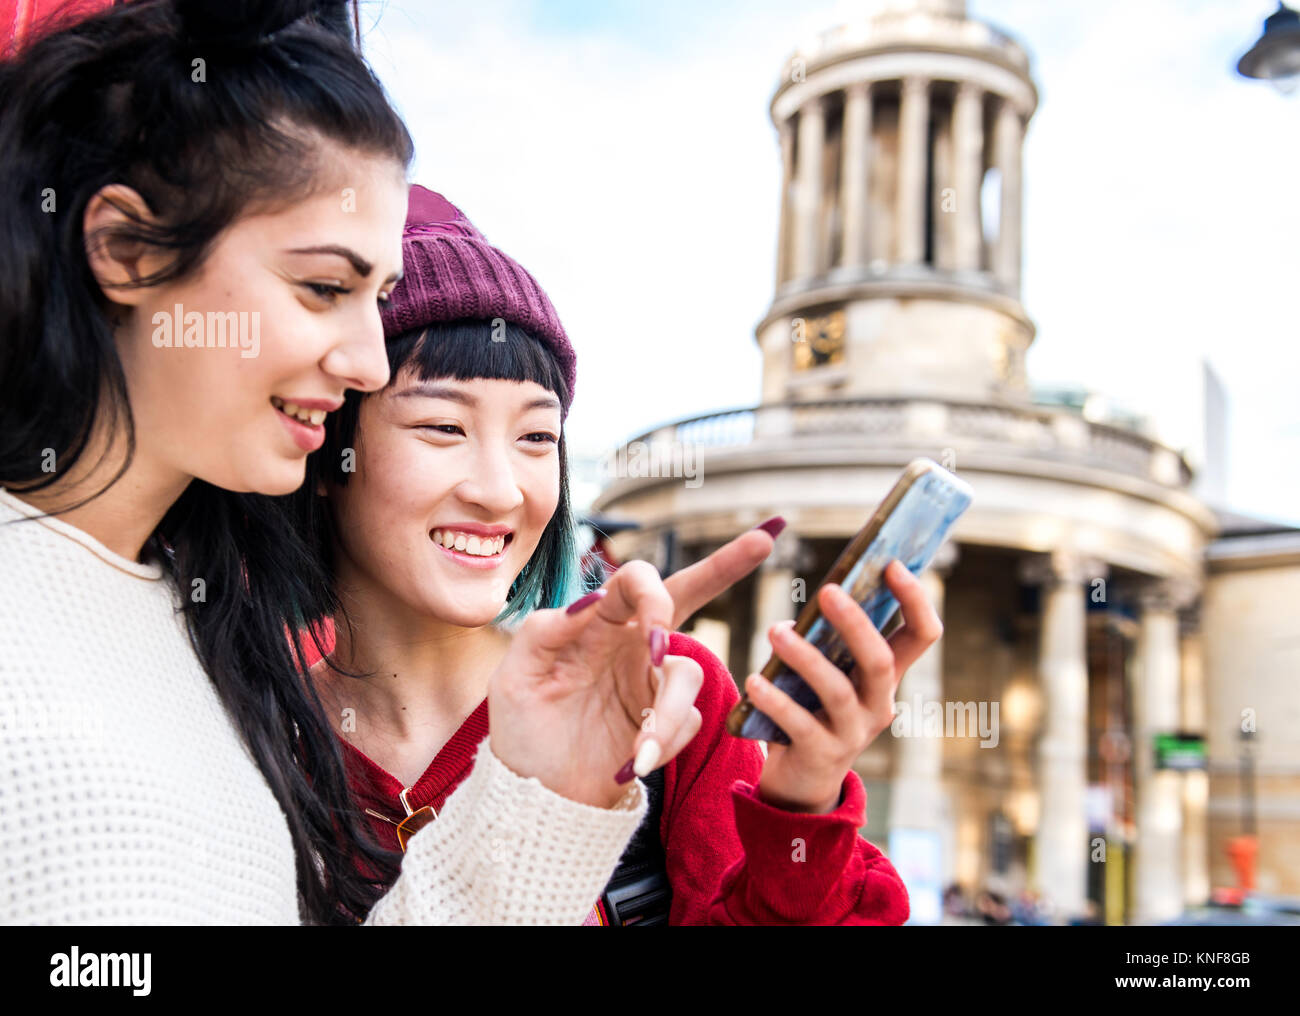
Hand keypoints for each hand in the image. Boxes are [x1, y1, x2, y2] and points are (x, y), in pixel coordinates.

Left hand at [487, 522, 781, 807]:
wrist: (538, 796)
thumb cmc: (521, 730)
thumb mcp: (514, 678)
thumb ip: (543, 631)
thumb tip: (590, 599)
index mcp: (595, 623)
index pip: (635, 582)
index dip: (656, 595)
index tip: (657, 634)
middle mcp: (630, 644)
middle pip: (685, 595)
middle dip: (723, 566)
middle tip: (757, 542)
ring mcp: (651, 682)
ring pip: (688, 676)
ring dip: (668, 715)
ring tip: (642, 754)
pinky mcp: (665, 721)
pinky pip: (687, 721)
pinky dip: (664, 745)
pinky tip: (634, 765)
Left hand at [747, 560, 943, 813]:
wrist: (800, 779)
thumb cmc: (812, 708)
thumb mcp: (829, 671)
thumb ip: (830, 640)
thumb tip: (821, 597)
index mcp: (885, 677)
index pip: (922, 635)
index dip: (914, 599)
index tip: (892, 564)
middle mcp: (878, 704)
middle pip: (881, 660)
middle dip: (856, 623)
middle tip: (828, 590)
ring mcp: (853, 733)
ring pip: (838, 691)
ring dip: (806, 657)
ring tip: (775, 630)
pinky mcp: (821, 755)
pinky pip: (800, 724)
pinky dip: (777, 700)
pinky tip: (754, 681)